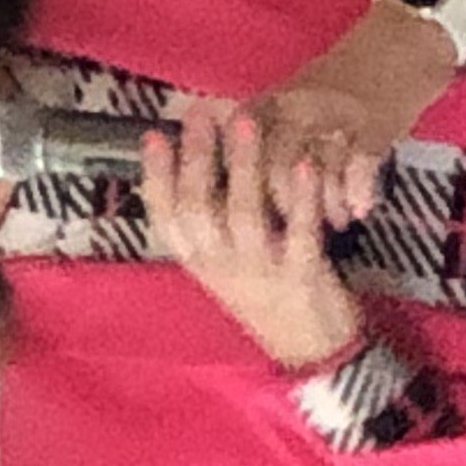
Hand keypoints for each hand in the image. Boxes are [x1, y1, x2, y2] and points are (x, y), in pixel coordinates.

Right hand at [144, 103, 364, 372]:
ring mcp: (261, 272)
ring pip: (243, 214)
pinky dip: (300, 198)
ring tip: (246, 122)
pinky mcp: (302, 276)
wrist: (311, 353)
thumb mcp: (224, 266)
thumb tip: (193, 164)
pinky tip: (304, 164)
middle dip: (196, 157)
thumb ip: (209, 225)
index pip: (165, 218)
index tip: (154, 134)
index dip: (155, 176)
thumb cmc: (266, 297)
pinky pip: (299, 233)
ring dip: (243, 165)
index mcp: (199, 262)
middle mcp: (221, 266)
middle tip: (200, 112)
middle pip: (198, 208)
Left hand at [242, 0, 459, 213]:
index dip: (243, 177)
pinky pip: (358, 166)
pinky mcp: (375, 124)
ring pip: (318, 170)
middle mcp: (301, 105)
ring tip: (332, 223)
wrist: (405, 39)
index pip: (243, 142)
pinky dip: (357, 192)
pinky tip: (360, 209)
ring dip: (325, 204)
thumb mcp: (299, 91)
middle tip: (295, 226)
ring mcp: (338, 114)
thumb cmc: (349, 73)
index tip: (250, 205)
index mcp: (279, 97)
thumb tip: (246, 172)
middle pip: (276, 165)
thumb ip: (271, 124)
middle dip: (285, 204)